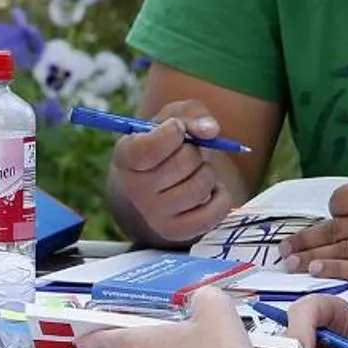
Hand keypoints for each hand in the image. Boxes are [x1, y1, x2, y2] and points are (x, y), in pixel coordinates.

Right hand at [104, 101, 239, 247]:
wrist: (156, 187)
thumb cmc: (166, 147)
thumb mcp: (172, 120)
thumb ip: (191, 115)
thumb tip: (210, 130)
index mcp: (126, 157)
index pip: (152, 146)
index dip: (175, 131)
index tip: (177, 129)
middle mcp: (134, 189)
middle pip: (184, 162)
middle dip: (195, 151)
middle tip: (188, 154)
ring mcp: (153, 215)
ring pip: (201, 187)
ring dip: (208, 174)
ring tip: (196, 173)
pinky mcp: (175, 232)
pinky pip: (214, 213)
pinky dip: (221, 197)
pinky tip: (209, 192)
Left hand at [281, 172, 347, 284]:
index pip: (343, 199)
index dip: (334, 209)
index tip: (333, 218)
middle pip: (336, 225)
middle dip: (308, 236)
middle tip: (284, 247)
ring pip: (343, 248)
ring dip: (312, 255)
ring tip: (289, 262)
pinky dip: (337, 269)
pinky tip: (316, 271)